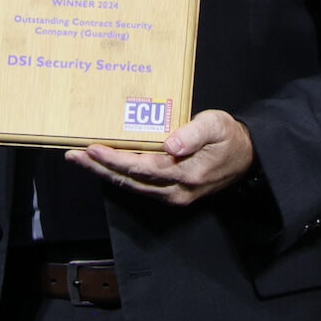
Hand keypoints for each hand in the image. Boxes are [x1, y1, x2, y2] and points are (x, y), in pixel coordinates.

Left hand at [67, 109, 254, 206]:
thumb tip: (171, 145)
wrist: (247, 159)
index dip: (114, 160)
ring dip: (104, 172)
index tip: (92, 148)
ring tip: (80, 158)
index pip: (141, 168)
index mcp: (185, 174)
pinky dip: (118, 175)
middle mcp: (174, 190)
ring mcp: (171, 195)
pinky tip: (104, 165)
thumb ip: (194, 134)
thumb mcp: (217, 126)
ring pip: (130, 185)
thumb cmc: (230, 138)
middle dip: (99, 168)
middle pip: (128, 181)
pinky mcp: (169, 193)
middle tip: (73, 155)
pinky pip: (138, 185)